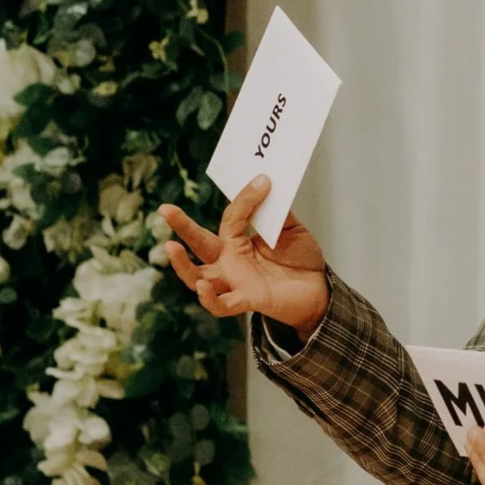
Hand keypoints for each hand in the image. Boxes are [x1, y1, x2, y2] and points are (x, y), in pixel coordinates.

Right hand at [158, 175, 330, 333]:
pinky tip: (201, 287)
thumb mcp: (293, 230)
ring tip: (170, 247)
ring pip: (197, 277)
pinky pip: (220, 305)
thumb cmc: (301, 260)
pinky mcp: (246, 300)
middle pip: (199, 244)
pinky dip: (208, 298)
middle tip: (165, 209)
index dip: (245, 198)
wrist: (319, 291)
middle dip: (181, 226)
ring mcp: (235, 281)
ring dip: (182, 265)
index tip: (263, 179)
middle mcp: (229, 261)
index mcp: (238, 242)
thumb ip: (279, 212)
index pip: (231, 217)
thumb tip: (269, 184)